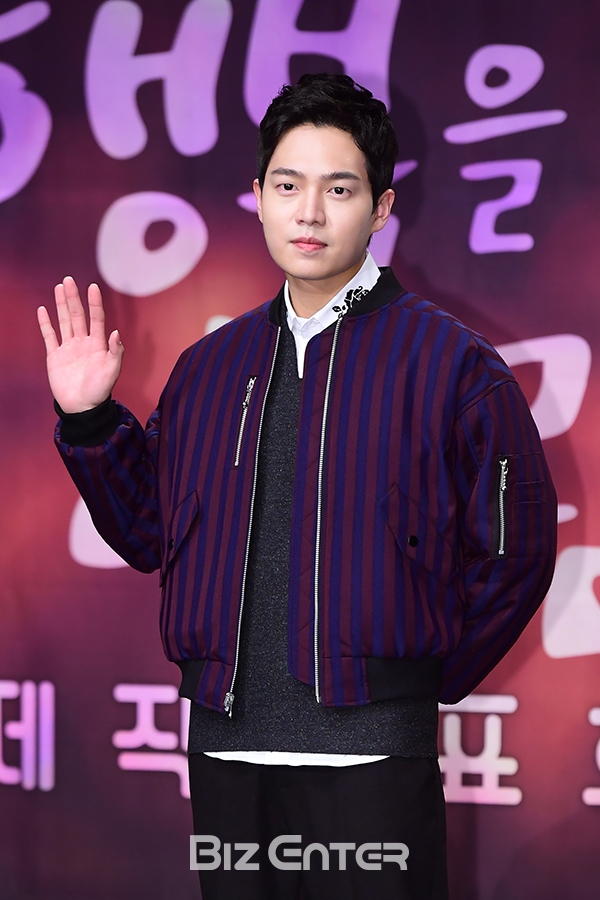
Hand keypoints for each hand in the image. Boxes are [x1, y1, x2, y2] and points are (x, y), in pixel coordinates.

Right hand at [37, 276, 123, 412]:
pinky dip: (46, 323)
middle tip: (69, 280)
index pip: (96, 318)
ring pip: (64, 321)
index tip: (93, 287)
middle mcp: (83, 343)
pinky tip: (43, 309)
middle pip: (77, 315)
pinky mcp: (55, 356)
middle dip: (74, 298)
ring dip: (61, 305)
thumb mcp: (112, 371)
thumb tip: (115, 332)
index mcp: (98, 345)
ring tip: (59, 287)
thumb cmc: (100, 391)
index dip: (95, 303)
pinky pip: (49, 336)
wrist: (82, 407)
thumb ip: (115, 352)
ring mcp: (68, 348)